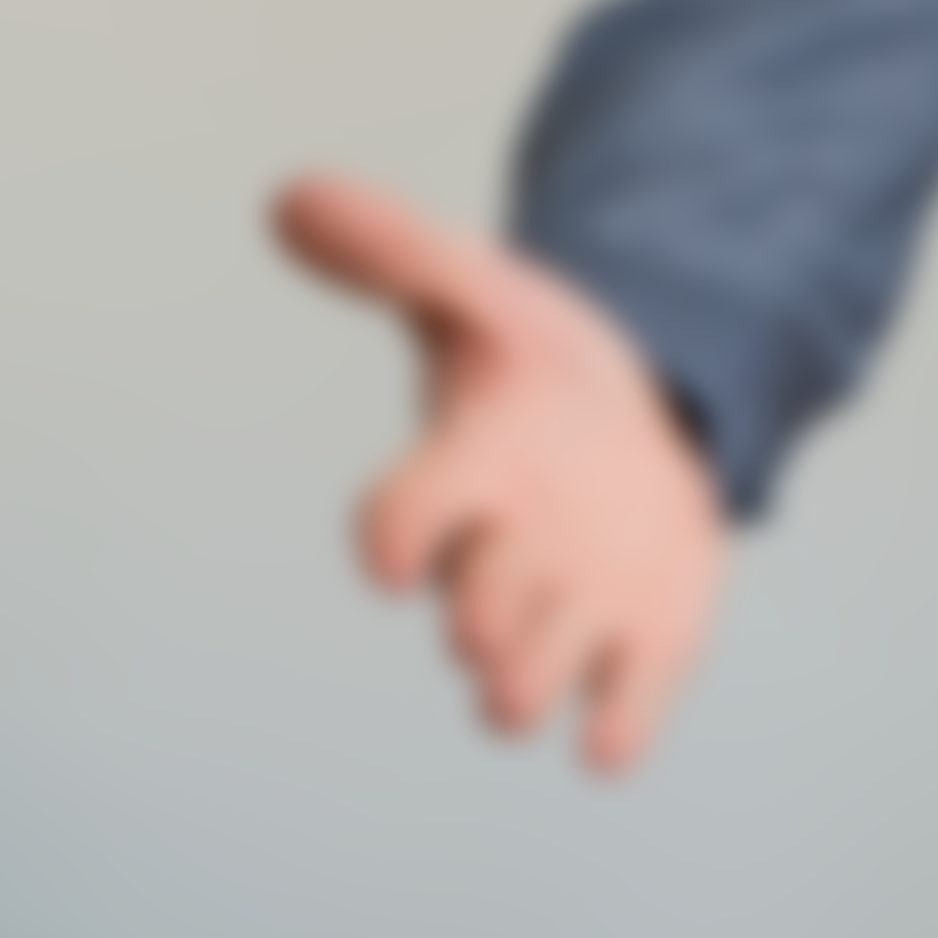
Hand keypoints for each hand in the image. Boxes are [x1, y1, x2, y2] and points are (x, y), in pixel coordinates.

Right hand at [268, 173, 731, 772]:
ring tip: (560, 651)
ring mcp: (568, 609)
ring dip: (538, 673)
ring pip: (523, 684)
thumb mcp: (487, 289)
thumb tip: (294, 197)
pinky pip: (616, 720)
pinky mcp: (642, 644)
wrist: (643, 415)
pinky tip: (610, 741)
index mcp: (461, 477)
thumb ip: (397, 251)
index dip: (393, 538)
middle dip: (492, 609)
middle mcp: (500, 559)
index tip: (393, 556)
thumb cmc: (538, 366)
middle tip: (521, 580)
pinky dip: (612, 733)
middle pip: (471, 617)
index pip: (398, 519)